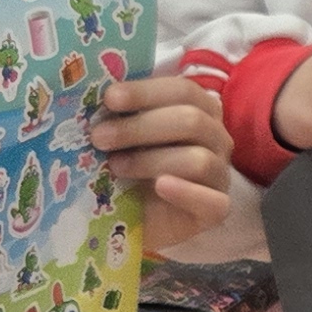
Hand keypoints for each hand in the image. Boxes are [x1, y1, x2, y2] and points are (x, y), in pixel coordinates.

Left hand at [92, 75, 235, 254]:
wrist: (141, 220)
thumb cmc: (133, 170)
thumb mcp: (125, 139)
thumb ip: (119, 117)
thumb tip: (91, 99)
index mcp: (199, 110)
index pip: (182, 91)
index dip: (146, 92)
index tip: (109, 98)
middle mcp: (216, 138)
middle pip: (191, 121)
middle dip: (140, 127)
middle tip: (99, 137)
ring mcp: (220, 175)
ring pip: (199, 159)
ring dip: (151, 160)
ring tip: (115, 167)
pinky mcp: (217, 210)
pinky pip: (212, 201)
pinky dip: (186, 192)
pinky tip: (160, 187)